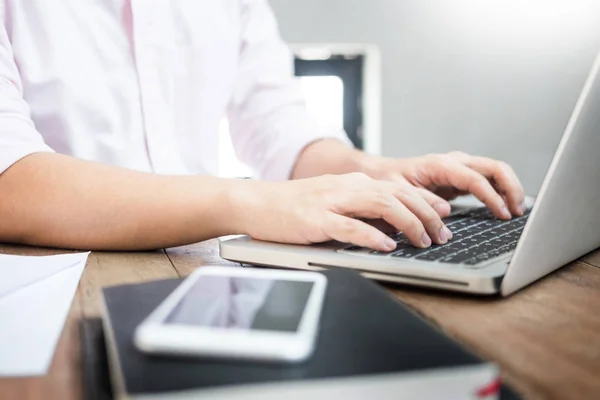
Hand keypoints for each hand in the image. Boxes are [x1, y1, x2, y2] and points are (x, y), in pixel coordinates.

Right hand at [231, 173, 454, 251]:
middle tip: (442, 235)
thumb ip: (360, 209)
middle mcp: (346, 187)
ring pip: (381, 205)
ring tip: (423, 240)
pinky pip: (350, 226)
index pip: (399, 188)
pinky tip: (387, 245)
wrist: (255, 201)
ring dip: (408, 223)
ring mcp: (331, 202)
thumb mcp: (332, 201)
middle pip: (397, 194)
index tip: (444, 217)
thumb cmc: (292, 206)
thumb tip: (391, 225)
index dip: (426, 202)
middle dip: (426, 214)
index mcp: (352, 183)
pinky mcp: (316, 219)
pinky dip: (372, 236)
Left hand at [363, 151, 525, 219]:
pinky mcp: (462, 177)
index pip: (475, 178)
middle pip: (494, 167)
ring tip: (518, 211)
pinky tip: (507, 207)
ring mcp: (460, 168)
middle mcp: (454, 162)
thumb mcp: (397, 191)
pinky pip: (488, 180)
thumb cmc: (388, 181)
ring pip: (496, 171)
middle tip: (518, 211)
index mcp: (440, 165)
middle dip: (511, 187)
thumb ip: (420, 199)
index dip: (491, 196)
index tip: (502, 213)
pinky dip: (502, 191)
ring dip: (510, 188)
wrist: (382, 173)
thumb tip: (444, 210)